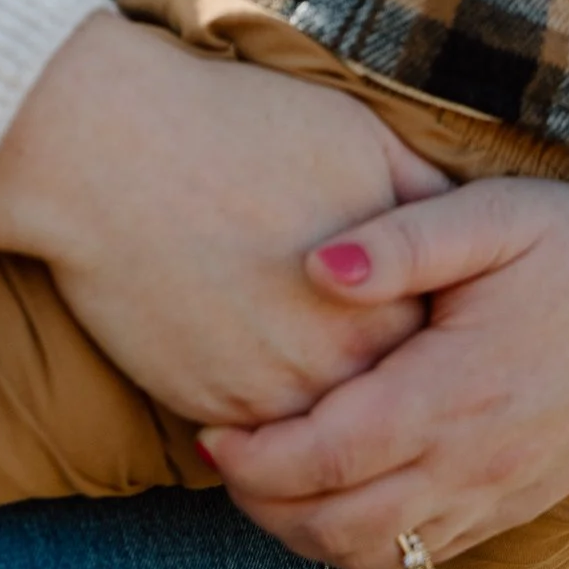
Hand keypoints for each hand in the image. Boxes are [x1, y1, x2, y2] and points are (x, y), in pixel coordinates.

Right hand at [0, 11, 446, 423]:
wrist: (111, 149)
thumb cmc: (235, 127)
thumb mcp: (356, 137)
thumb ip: (420, 193)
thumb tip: (456, 220)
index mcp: (391, 300)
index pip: (435, 347)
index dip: (419, 328)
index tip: (404, 314)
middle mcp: (342, 362)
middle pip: (383, 398)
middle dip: (378, 382)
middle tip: (355, 353)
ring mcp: (274, 396)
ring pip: (322, 434)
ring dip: (322, 413)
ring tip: (307, 371)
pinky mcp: (211, 412)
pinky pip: (257, 441)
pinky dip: (263, 422)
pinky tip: (256, 374)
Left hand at [199, 176, 568, 568]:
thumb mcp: (490, 216)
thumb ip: (400, 239)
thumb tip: (311, 267)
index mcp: (456, 393)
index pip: (327, 456)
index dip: (254, 457)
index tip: (205, 426)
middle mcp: (474, 464)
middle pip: (337, 526)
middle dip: (262, 505)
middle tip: (216, 456)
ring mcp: (497, 496)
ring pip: (376, 556)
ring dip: (304, 532)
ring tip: (259, 478)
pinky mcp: (512, 507)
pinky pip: (420, 556)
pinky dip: (360, 542)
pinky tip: (328, 493)